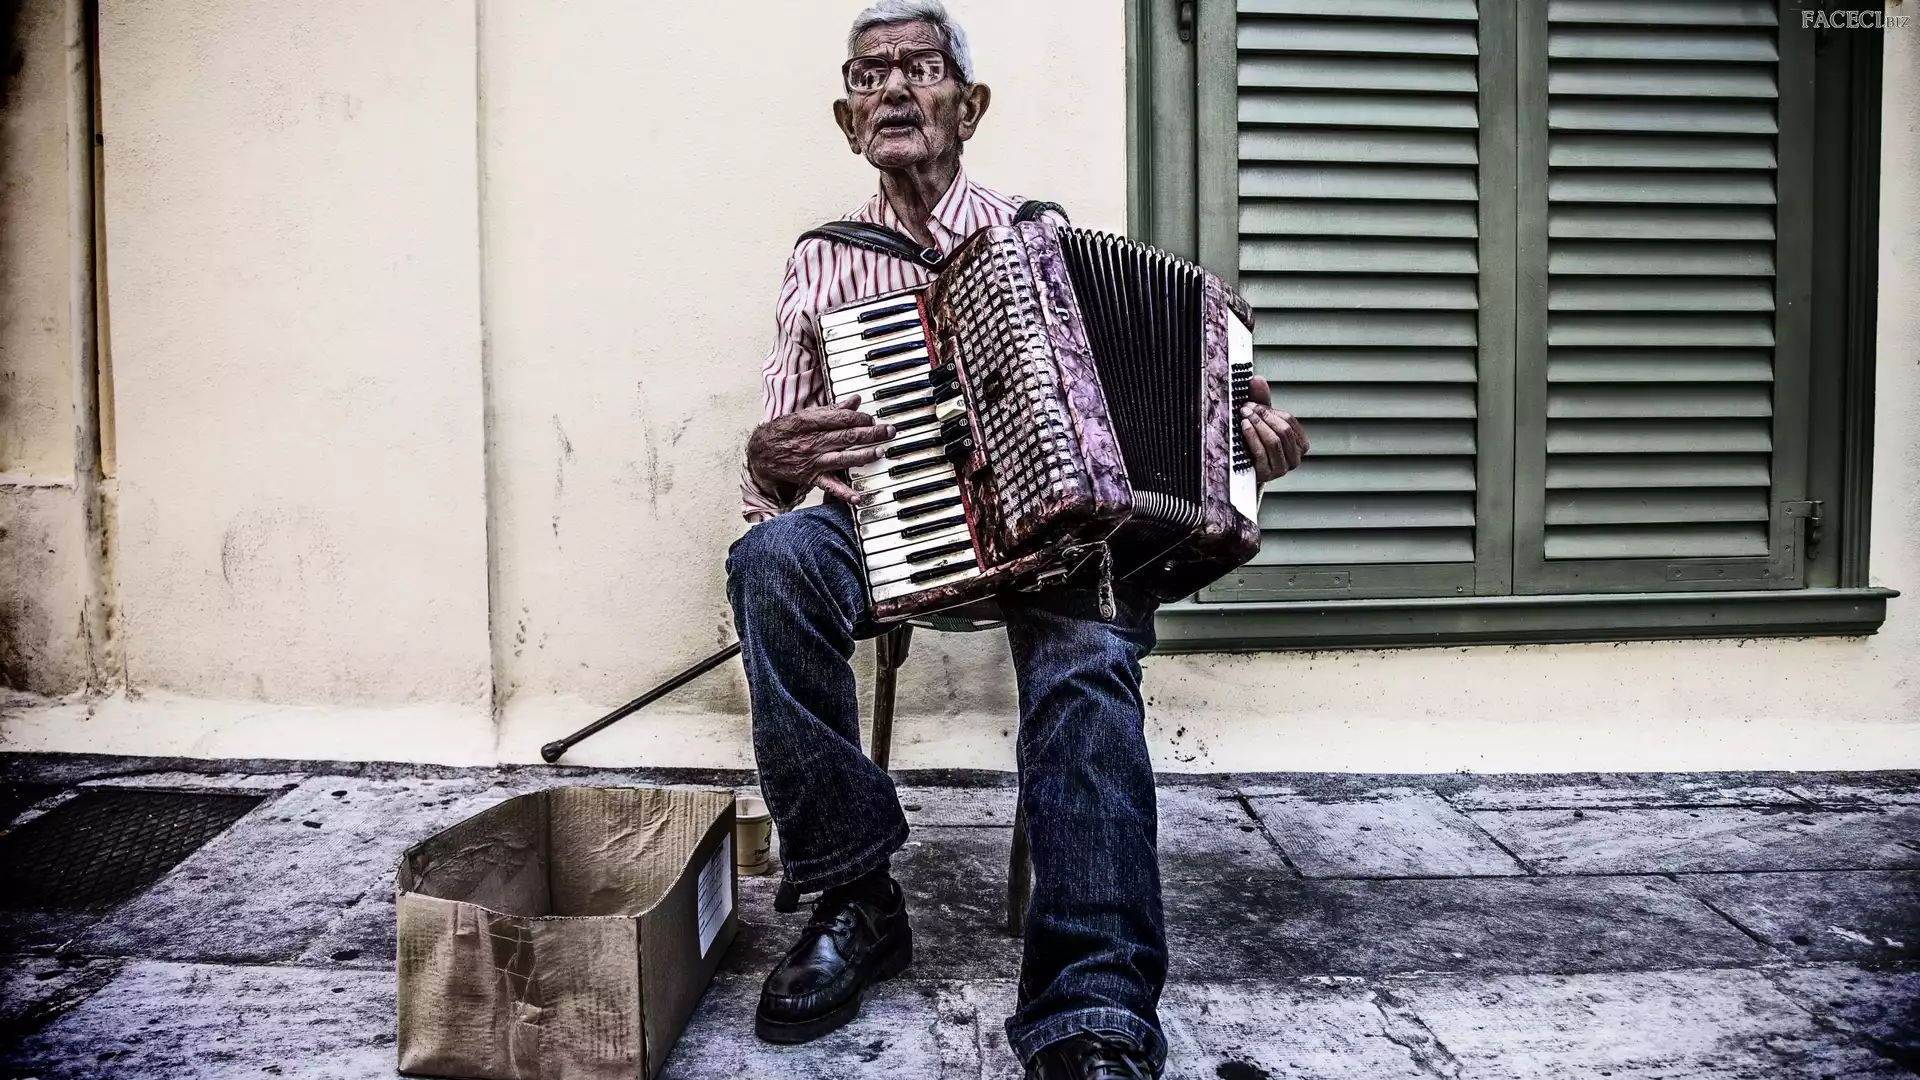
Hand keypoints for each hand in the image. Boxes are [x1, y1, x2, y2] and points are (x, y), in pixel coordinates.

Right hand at [747, 395, 894, 502]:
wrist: (760, 454)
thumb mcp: (804, 415)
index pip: (840, 418)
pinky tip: (858, 497)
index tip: (872, 418)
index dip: (859, 417)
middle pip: (846, 437)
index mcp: (809, 422)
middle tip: (889, 431)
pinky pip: (829, 486)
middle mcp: (812, 442)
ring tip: (881, 452)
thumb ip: (831, 410)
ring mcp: (812, 461)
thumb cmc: (784, 432)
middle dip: (870, 433)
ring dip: (863, 456)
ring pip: (842, 458)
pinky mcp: (812, 478)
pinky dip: (844, 493)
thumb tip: (855, 400)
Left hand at [1239, 377, 1307, 485]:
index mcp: (1300, 444)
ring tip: (1244, 416)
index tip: (1252, 403)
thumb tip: (1258, 379)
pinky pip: (1261, 453)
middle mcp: (1295, 458)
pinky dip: (1252, 437)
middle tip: (1246, 408)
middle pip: (1283, 430)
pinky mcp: (1267, 475)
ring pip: (1273, 441)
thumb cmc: (1256, 440)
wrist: (1245, 467)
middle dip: (1263, 416)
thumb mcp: (1262, 421)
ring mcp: (1282, 468)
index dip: (1270, 410)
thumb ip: (1262, 399)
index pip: (1289, 421)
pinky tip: (1244, 427)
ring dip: (1257, 425)